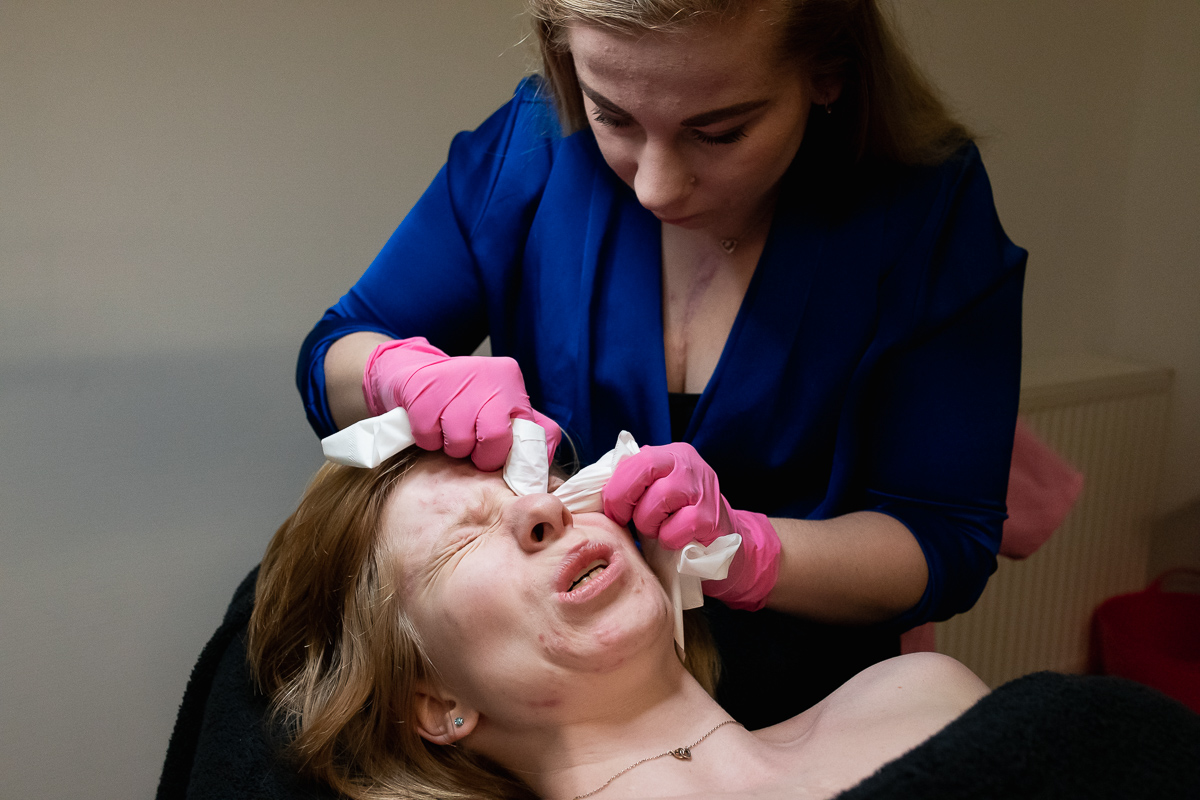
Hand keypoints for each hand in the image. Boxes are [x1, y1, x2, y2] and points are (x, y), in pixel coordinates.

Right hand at [362, 337, 560, 471]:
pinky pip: (429, 438)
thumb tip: (544, 460)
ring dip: (451, 447)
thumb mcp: (503, 406)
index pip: (524, 433)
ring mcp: (453, 382)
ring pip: (459, 442)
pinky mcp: (423, 391)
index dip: (508, 454)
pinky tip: (431, 424)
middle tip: (471, 448)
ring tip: (449, 431)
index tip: (497, 457)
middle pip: (494, 439)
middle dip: (481, 455)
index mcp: (510, 380)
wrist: (417, 372)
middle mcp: (487, 375)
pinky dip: (427, 441)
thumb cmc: (465, 397)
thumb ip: (531, 430)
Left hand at [601, 443, 780, 610]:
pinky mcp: (711, 518)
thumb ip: (632, 484)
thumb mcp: (655, 491)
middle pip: (644, 473)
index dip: (617, 487)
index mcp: (671, 454)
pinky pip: (674, 530)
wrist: (721, 542)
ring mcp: (703, 490)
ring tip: (657, 530)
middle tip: (628, 521)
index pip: (634, 460)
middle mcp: (689, 465)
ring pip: (656, 503)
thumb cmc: (676, 517)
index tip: (613, 509)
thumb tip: (593, 493)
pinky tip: (675, 540)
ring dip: (649, 525)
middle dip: (627, 502)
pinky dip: (668, 540)